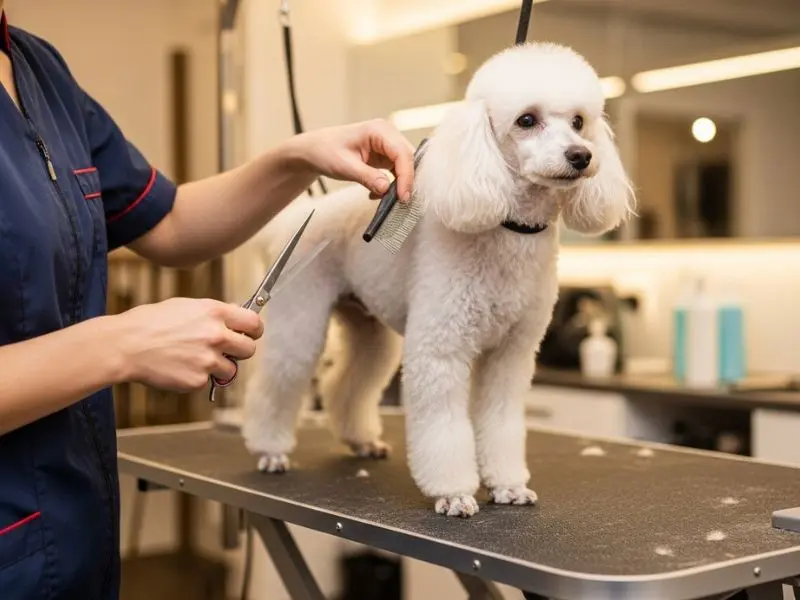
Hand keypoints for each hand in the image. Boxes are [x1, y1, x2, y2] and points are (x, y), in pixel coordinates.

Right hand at [113, 297, 263, 391]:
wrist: (126, 345)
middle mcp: (216, 336)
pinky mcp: (198, 380)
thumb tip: (236, 314)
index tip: (251, 334)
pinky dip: (198, 377)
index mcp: (215, 313)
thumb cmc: (151, 322)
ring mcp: (208, 360)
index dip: (254, 330)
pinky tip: (180, 367)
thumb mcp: (186, 306)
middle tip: (227, 351)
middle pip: (249, 349)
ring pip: (231, 370)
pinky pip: (208, 381)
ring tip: (195, 359)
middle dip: (240, 351)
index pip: (254, 323)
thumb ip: (214, 312)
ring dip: (219, 367)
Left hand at [287, 119, 415, 201]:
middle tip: (400, 203)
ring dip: (400, 185)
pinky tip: (378, 194)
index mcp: (379, 130)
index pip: (402, 153)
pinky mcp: (385, 157)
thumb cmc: (326, 151)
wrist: (315, 150)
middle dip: (406, 181)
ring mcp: (388, 146)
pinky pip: (397, 172)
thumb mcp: (345, 166)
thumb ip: (367, 177)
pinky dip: (392, 185)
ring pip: (405, 167)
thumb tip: (387, 189)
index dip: (406, 176)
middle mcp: (388, 135)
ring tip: (388, 200)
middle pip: (408, 159)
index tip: (402, 197)